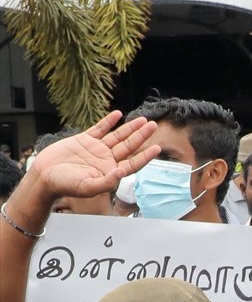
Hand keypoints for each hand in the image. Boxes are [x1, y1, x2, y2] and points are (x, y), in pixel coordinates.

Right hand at [25, 111, 159, 204]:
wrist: (44, 176)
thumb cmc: (65, 185)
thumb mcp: (88, 187)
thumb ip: (106, 182)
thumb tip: (121, 173)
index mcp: (111, 172)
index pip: (133, 163)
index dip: (145, 156)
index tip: (157, 148)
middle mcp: (107, 160)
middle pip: (129, 146)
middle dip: (141, 136)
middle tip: (153, 125)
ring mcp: (97, 149)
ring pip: (117, 136)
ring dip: (130, 128)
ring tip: (142, 120)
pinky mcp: (85, 140)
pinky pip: (99, 129)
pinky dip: (108, 121)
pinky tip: (118, 114)